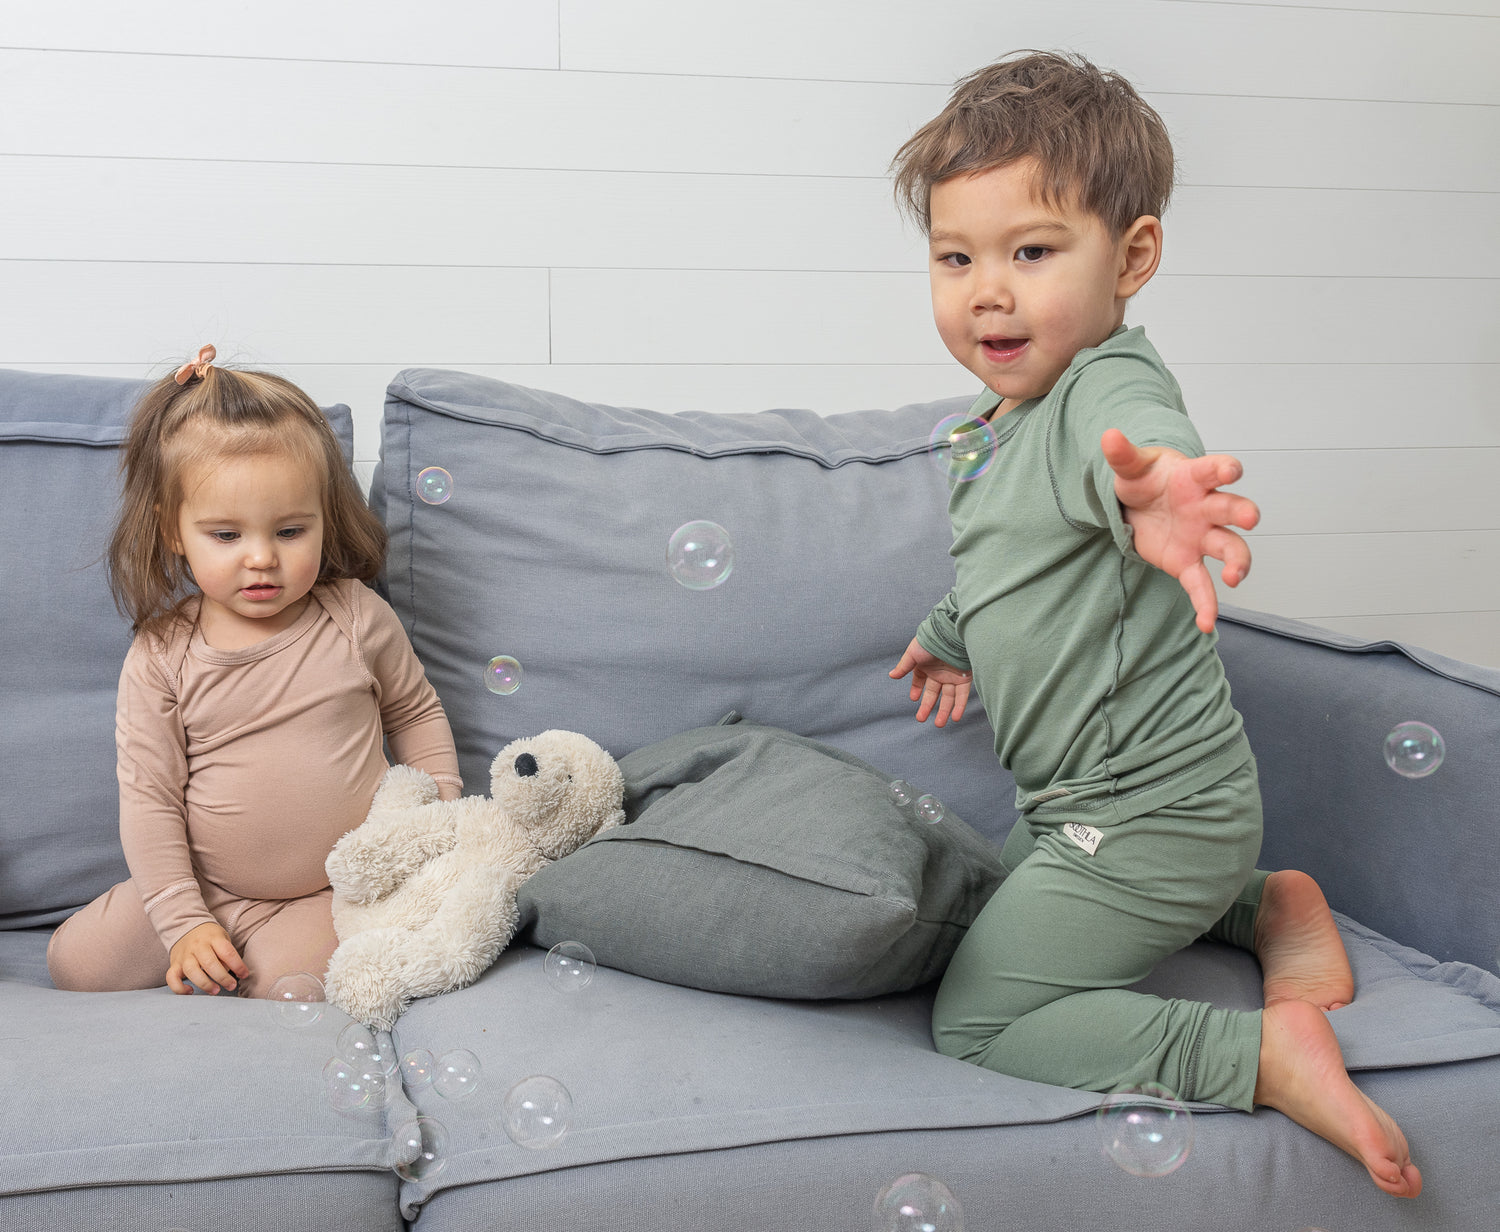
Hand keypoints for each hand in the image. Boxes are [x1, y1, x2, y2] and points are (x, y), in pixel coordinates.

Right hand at [167, 921, 248, 995]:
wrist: (186, 927)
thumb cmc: (209, 937)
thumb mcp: (222, 938)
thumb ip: (226, 954)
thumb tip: (230, 972)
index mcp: (213, 938)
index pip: (227, 952)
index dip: (237, 965)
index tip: (244, 974)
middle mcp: (197, 946)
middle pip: (209, 963)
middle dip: (222, 977)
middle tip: (231, 986)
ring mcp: (184, 955)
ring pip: (191, 971)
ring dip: (204, 983)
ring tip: (215, 991)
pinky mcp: (174, 964)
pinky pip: (171, 978)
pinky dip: (179, 988)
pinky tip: (190, 991)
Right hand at [889, 637, 971, 727]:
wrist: (951, 633)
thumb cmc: (930, 640)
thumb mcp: (913, 653)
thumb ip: (904, 666)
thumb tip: (892, 675)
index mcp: (926, 666)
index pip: (920, 681)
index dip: (917, 690)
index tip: (914, 699)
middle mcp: (939, 672)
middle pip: (933, 693)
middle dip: (927, 706)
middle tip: (921, 719)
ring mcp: (952, 676)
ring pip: (948, 697)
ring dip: (944, 711)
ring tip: (939, 724)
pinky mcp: (964, 677)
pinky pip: (962, 695)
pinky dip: (959, 706)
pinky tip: (955, 717)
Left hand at [1102, 429, 1259, 633]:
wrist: (1140, 503)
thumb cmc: (1145, 479)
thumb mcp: (1131, 467)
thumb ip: (1122, 455)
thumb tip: (1108, 436)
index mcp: (1195, 478)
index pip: (1215, 470)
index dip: (1225, 469)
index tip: (1231, 471)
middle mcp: (1206, 507)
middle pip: (1232, 509)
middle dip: (1244, 512)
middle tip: (1250, 518)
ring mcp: (1202, 536)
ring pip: (1230, 548)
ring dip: (1238, 561)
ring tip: (1234, 577)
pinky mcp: (1188, 561)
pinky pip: (1202, 584)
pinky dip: (1206, 604)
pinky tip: (1206, 624)